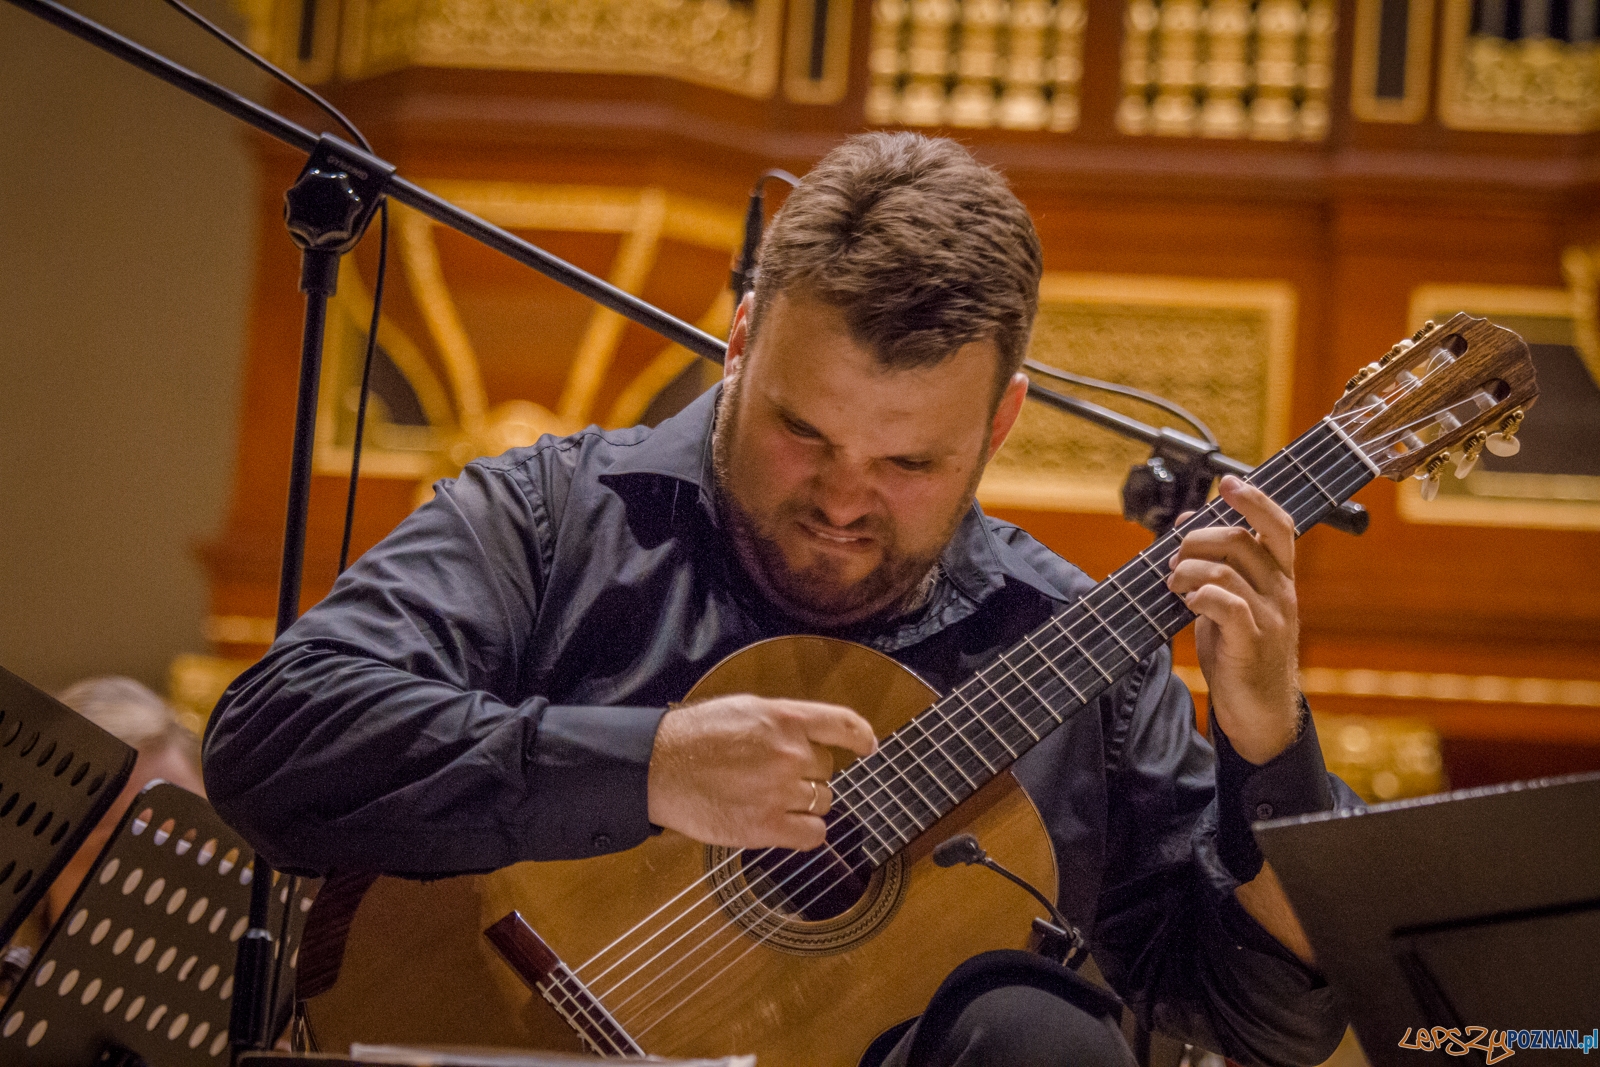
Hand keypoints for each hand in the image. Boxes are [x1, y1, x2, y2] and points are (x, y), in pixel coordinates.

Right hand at [646, 694, 877, 849]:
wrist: (659, 767)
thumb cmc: (694, 736)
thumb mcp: (744, 709)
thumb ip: (782, 722)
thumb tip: (810, 737)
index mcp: (784, 718)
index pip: (842, 724)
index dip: (861, 737)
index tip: (868, 746)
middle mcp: (790, 753)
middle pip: (827, 770)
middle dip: (808, 774)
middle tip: (773, 775)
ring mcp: (780, 790)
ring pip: (822, 802)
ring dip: (804, 803)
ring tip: (769, 798)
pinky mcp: (767, 826)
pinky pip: (813, 835)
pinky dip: (805, 832)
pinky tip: (786, 826)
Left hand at [1167, 475, 1300, 764]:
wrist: (1261, 713)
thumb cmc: (1242, 654)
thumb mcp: (1230, 603)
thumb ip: (1215, 566)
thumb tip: (1187, 523)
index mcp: (1280, 578)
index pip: (1279, 525)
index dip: (1255, 499)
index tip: (1227, 481)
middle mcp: (1281, 592)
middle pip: (1243, 540)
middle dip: (1199, 539)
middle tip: (1174, 556)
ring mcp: (1271, 618)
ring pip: (1228, 570)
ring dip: (1189, 569)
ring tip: (1173, 583)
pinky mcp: (1253, 642)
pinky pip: (1227, 604)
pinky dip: (1200, 596)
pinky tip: (1187, 603)